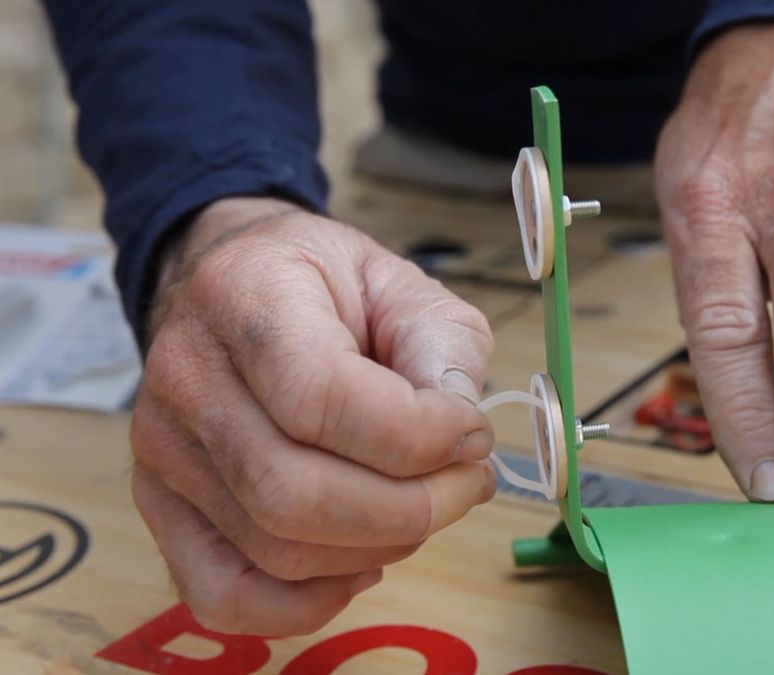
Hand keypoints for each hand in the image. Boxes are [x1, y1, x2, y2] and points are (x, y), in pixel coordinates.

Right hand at [131, 197, 495, 634]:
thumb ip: (444, 348)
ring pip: (275, 550)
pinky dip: (310, 601)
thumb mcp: (404, 284)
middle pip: (293, 493)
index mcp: (244, 294)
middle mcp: (187, 375)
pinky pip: (225, 593)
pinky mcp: (163, 506)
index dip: (417, 435)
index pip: (319, 397)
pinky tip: (364, 558)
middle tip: (468, 481)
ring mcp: (164, 450)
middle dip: (412, 507)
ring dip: (381, 546)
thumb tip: (460, 433)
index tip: (472, 432)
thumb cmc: (327, 286)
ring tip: (429, 504)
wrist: (240, 289)